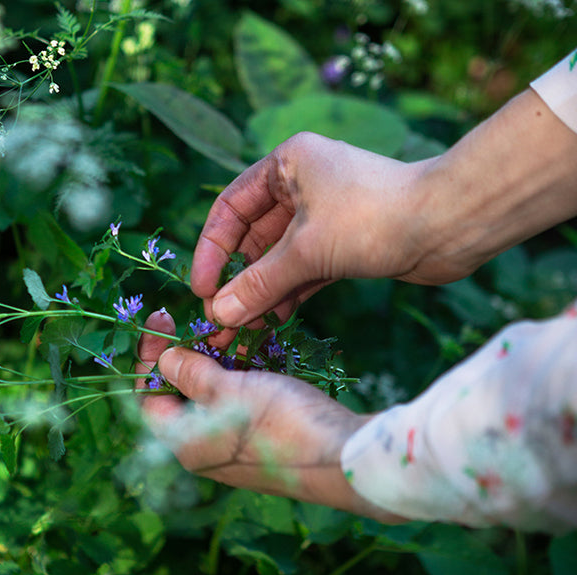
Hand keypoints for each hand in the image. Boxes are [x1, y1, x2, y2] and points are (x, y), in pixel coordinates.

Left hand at [135, 310, 402, 521]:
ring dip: (218, 361)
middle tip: (197, 322)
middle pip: (181, 395)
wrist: (342, 455)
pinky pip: (240, 400)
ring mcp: (235, 444)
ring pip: (214, 394)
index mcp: (186, 444)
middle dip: (188, 355)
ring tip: (229, 330)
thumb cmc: (278, 423)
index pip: (149, 397)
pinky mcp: (263, 436)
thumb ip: (191, 373)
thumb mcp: (227, 389)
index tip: (161, 321)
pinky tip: (253, 349)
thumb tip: (164, 360)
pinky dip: (241, 374)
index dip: (150, 358)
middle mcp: (206, 448)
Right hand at [192, 132, 434, 328]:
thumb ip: (260, 283)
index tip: (202, 289)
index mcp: (287, 164)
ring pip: (278, 258)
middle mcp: (302, 185)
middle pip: (253, 237)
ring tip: (241, 330)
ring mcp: (323, 216)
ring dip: (261, 293)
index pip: (231, 208)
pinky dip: (288, 294)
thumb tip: (219, 314)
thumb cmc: (374, 217)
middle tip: (218, 319)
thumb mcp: (307, 250)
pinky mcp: (343, 244)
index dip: (211, 250)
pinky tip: (272, 322)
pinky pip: (303, 271)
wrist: (451, 225)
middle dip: (237, 280)